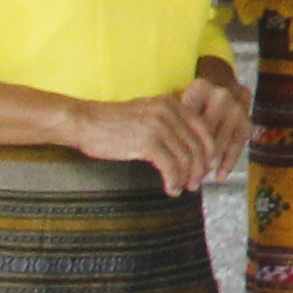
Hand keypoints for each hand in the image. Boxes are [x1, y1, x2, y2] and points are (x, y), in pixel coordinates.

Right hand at [74, 78, 248, 197]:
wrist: (83, 121)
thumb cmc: (112, 122)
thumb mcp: (146, 112)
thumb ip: (169, 122)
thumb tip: (188, 146)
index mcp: (172, 104)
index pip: (203, 129)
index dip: (209, 151)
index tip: (207, 166)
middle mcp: (169, 112)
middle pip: (198, 145)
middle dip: (200, 168)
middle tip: (197, 183)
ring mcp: (159, 126)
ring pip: (186, 159)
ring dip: (187, 178)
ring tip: (182, 188)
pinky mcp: (147, 143)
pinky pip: (171, 167)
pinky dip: (174, 181)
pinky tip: (170, 189)